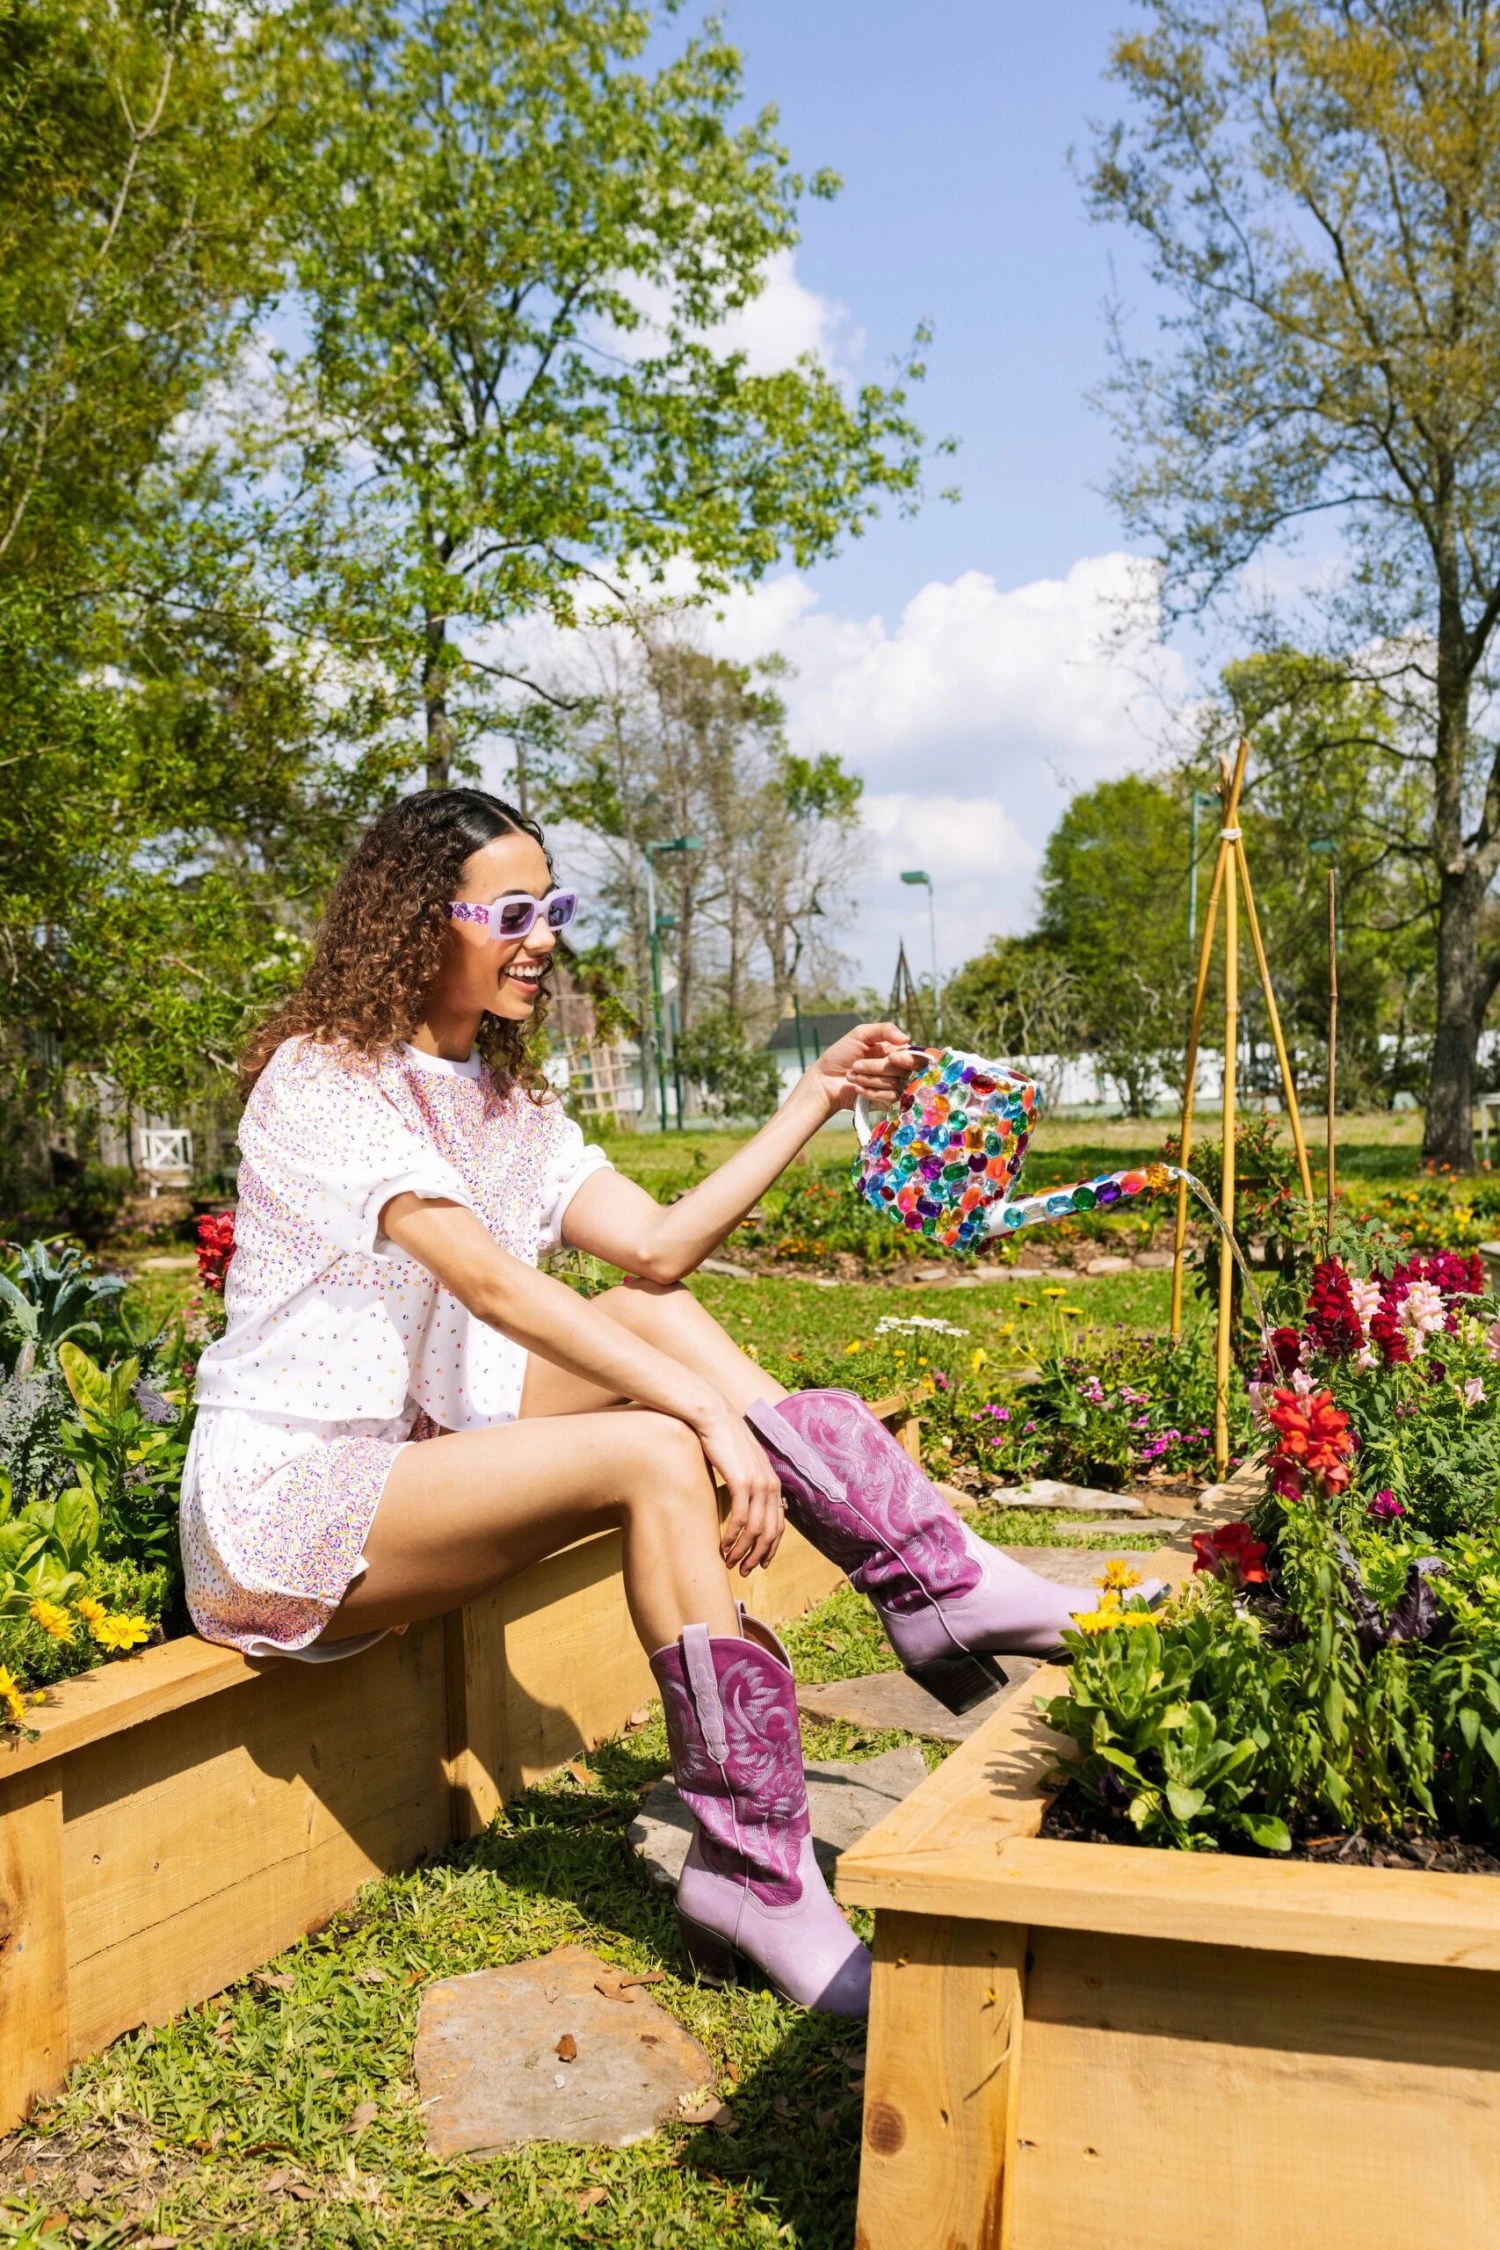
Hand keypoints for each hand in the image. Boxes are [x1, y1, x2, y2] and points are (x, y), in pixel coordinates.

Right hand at [695, 1405, 785, 1575]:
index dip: (770, 1547)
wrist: (713, 1416)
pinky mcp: (741, 1481)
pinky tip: (722, 1546)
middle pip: (771, 1532)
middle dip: (758, 1556)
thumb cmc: (723, 1440)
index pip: (779, 1524)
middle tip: (745, 1572)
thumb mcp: (742, 1464)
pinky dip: (732, 1537)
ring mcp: (757, 1483)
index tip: (760, 1563)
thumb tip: (741, 1504)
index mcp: (772, 1481)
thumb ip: (746, 1484)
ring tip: (731, 1564)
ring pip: (756, 1530)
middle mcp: (770, 1484)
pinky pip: (740, 1518)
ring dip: (743, 1551)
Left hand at [807, 1021, 923, 1116]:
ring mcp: (892, 1087)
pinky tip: (856, 1089)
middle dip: (877, 1067)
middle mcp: (897, 1070)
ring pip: (894, 1084)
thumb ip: (884, 1030)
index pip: (914, 1056)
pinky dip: (871, 1092)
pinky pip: (889, 1098)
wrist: (824, 1080)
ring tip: (851, 1075)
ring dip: (868, 1079)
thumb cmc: (841, 1055)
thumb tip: (907, 1039)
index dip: (907, 1059)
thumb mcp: (860, 1035)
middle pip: (904, 1070)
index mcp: (894, 1052)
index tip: (891, 1058)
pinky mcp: (886, 1102)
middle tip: (855, 1065)